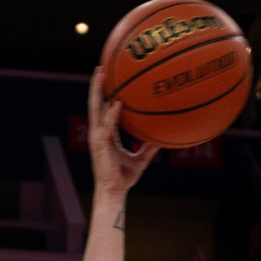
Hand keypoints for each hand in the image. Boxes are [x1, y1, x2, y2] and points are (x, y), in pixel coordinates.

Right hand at [88, 68, 157, 199]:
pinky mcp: (100, 145)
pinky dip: (112, 114)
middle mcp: (98, 134)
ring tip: (100, 75)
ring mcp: (97, 138)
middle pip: (95, 105)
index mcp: (106, 136)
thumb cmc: (125, 179)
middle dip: (96, 87)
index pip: (103, 111)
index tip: (109, 80)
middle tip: (100, 67)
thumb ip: (150, 146)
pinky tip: (118, 102)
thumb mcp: (141, 159)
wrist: (114, 193)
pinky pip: (108, 126)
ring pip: (95, 110)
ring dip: (97, 92)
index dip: (105, 95)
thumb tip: (165, 135)